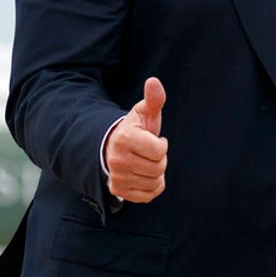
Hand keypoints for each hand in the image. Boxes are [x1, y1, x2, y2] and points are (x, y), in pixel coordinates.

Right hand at [103, 77, 168, 202]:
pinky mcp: (118, 191)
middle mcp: (117, 160)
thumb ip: (153, 99)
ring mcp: (116, 177)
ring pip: (155, 183)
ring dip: (157, 173)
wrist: (113, 147)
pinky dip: (152, 187)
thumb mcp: (144, 112)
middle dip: (160, 160)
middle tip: (150, 152)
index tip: (153, 139)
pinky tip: (144, 175)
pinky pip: (148, 195)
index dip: (162, 145)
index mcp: (125, 138)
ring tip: (146, 162)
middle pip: (158, 168)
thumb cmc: (136, 128)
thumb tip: (153, 81)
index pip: (160, 151)